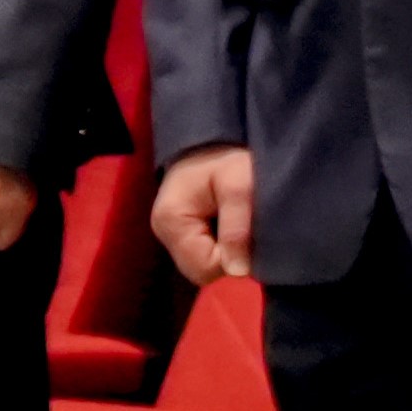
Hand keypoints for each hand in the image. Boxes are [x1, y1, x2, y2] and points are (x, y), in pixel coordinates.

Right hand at [155, 144, 255, 283]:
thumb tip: (238, 271)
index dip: (232, 257)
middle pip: (202, 271)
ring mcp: (169, 235)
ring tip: (236, 222)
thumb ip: (237, 227)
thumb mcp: (239, 185)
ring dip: (226, 251)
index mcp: (171, 222)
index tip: (248, 232)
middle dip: (229, 257)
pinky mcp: (180, 233)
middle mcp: (163, 234)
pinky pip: (203, 254)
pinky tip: (228, 225)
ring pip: (203, 265)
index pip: (205, 267)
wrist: (211, 138)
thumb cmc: (226, 156)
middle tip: (244, 226)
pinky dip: (221, 246)